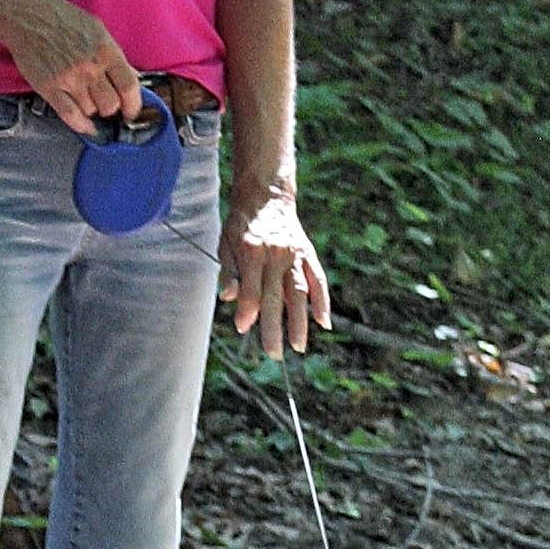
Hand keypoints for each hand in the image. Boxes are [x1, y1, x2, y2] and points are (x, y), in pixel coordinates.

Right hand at [0, 0, 140, 136]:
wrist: (28, 16)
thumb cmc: (63, 19)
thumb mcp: (98, 30)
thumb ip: (115, 55)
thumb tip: (133, 77)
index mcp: (106, 51)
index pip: (129, 87)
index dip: (134, 105)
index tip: (131, 112)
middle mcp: (90, 67)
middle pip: (111, 105)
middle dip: (111, 108)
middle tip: (105, 103)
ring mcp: (69, 79)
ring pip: (91, 111)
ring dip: (92, 110)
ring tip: (86, 99)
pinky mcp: (49, 88)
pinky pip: (70, 116)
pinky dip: (81, 125)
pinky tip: (85, 125)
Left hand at [220, 186, 330, 358]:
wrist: (267, 195)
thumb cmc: (241, 223)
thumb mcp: (225, 243)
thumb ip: (228, 272)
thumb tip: (228, 298)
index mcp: (252, 251)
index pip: (251, 288)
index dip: (247, 310)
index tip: (242, 328)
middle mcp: (276, 254)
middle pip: (275, 296)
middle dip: (274, 326)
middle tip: (274, 353)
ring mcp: (295, 255)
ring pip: (299, 292)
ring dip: (300, 321)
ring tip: (299, 345)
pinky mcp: (308, 254)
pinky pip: (318, 280)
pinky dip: (322, 301)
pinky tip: (324, 322)